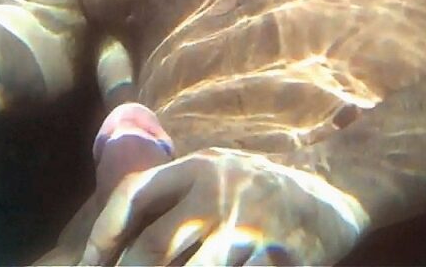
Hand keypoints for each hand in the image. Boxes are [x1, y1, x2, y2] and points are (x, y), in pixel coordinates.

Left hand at [80, 147, 367, 265]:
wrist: (336, 184)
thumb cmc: (260, 186)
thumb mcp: (215, 170)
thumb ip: (173, 193)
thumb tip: (119, 241)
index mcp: (197, 168)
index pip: (134, 196)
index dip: (104, 234)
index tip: (88, 264)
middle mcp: (218, 192)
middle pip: (154, 245)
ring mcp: (250, 226)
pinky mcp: (281, 255)